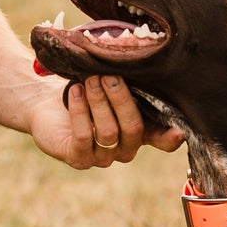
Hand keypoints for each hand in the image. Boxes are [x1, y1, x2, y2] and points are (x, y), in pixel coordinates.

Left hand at [28, 74, 186, 169]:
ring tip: (89, 80)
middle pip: (133, 129)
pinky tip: (76, 92)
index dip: (170, 138)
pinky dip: (80, 110)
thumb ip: (132, 86)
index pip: (162, 141)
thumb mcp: (111, 86)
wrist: (47, 102)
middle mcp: (125, 149)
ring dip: (99, 101)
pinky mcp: (78, 158)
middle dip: (121, 99)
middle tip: (108, 76)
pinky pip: (84, 136)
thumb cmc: (86, 90)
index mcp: (140, 131)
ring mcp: (102, 157)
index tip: (178, 131)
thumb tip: (146, 69)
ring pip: (109, 132)